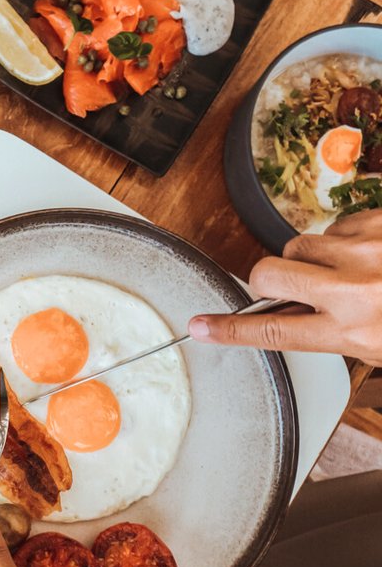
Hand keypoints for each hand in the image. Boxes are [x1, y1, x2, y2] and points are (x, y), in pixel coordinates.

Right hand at [188, 209, 381, 364]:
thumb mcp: (376, 344)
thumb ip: (332, 329)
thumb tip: (291, 311)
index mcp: (354, 329)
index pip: (273, 330)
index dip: (230, 329)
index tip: (201, 326)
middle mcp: (355, 289)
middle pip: (269, 274)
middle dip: (270, 280)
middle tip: (289, 286)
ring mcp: (365, 250)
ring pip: (300, 245)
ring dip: (313, 258)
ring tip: (349, 270)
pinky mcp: (375, 222)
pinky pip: (336, 225)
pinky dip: (345, 240)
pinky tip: (369, 253)